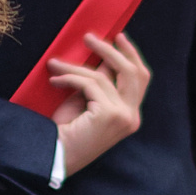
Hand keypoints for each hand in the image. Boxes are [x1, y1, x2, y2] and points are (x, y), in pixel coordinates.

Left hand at [51, 30, 149, 176]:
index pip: (140, 79)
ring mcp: (123, 116)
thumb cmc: (68, 133)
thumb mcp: (87, 102)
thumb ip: (100, 82)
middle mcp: (132, 116)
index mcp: (131, 115)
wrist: (56, 157)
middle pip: (131, 72)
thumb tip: (105, 56)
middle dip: (110, 50)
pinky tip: (55, 80)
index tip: (118, 37)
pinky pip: (89, 84)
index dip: (131, 56)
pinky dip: (69, 78)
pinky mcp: (109, 115)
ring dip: (75, 67)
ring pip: (102, 77)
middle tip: (89, 37)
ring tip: (55, 64)